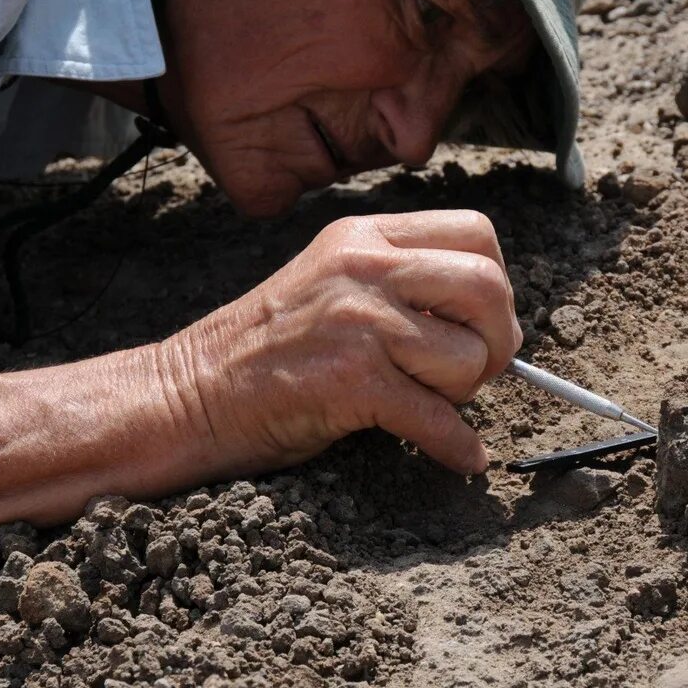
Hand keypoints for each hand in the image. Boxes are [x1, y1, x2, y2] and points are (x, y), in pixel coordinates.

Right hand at [161, 210, 521, 474]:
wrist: (190, 394)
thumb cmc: (268, 348)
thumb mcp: (334, 280)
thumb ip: (402, 280)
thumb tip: (495, 321)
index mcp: (364, 236)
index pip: (476, 232)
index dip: (497, 282)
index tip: (482, 322)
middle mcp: (364, 266)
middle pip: (486, 287)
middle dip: (497, 339)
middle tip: (474, 371)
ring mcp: (357, 321)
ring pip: (468, 355)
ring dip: (464, 393)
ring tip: (430, 402)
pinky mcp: (350, 381)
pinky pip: (438, 419)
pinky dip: (457, 448)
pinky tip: (458, 456)